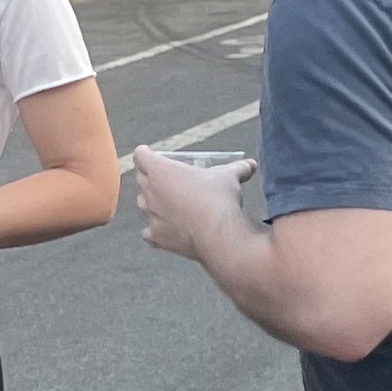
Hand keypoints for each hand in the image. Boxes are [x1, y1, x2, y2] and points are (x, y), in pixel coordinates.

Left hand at [131, 146, 257, 263]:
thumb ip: (237, 168)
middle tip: (168, 179)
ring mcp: (150, 215)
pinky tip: (169, 228)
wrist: (218, 236)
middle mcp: (149, 191)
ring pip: (144, 204)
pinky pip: (149, 231)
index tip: (153, 155)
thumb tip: (251, 164)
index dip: (146, 154)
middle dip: (151, 176)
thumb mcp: (229, 177)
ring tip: (172, 203)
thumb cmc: (218, 200)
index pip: (140, 155)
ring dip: (154, 202)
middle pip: (141, 178)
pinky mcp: (155, 236)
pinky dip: (157, 229)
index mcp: (160, 170)